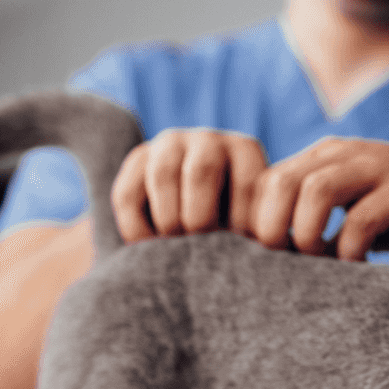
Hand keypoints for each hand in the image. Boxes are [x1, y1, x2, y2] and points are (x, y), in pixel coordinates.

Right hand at [112, 129, 266, 241]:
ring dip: (170, 222)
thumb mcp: (253, 225)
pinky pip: (128, 195)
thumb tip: (260, 247)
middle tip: (202, 249)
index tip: (238, 249)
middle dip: (200, 219)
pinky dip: (138, 229)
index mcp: (246, 150)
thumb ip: (256, 232)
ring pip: (163, 177)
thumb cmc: (235, 227)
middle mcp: (208, 139)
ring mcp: (170, 144)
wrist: (196, 216)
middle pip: (201, 172)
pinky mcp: (137, 159)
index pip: (247, 184)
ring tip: (179, 250)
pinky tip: (150, 247)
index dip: (242, 225)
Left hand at [246, 137, 388, 266]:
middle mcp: (344, 154)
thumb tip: (274, 260)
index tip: (266, 257)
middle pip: (282, 180)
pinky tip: (357, 267)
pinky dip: (351, 249)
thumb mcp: (354, 204)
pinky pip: (363, 219)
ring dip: (307, 233)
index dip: (257, 220)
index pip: (266, 179)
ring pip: (316, 190)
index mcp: (324, 156)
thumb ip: (317, 218)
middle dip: (273, 226)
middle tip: (283, 262)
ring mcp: (376, 168)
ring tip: (317, 263)